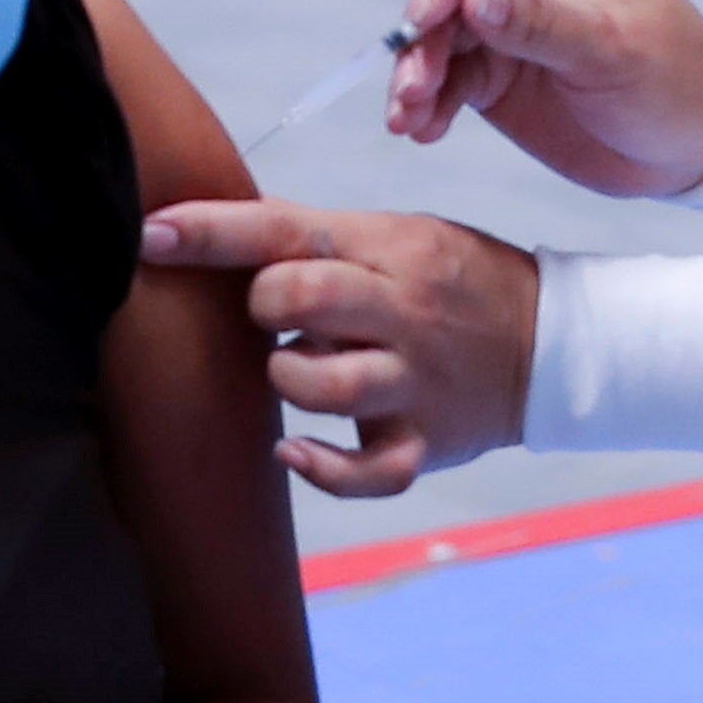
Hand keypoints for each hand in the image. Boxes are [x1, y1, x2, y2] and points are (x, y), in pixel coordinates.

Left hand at [133, 198, 536, 498]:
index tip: (150, 235)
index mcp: (393, 247)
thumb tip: (220, 228)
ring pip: (325, 384)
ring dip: (286, 377)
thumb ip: (318, 237)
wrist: (553, 344)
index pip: (288, 229)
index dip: (210, 232)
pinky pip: (366, 473)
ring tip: (296, 368)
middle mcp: (406, 311)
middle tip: (270, 312)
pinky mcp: (426, 443)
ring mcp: (417, 381)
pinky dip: (319, 468)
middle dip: (262, 304)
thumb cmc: (454, 282)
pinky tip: (295, 450)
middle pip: (304, 297)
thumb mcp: (400, 234)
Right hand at [382, 0, 702, 194]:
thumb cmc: (676, 83)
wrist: (698, 150)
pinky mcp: (498, 75)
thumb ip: (542, 23)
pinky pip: (447, 82)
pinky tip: (422, 130)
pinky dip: (427, 104)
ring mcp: (508, 28)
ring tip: (408, 120)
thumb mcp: (616, 50)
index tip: (420, 19)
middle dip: (421, 38)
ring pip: (438, 40)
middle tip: (411, 88)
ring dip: (415, 75)